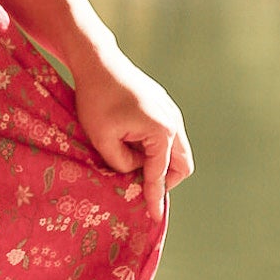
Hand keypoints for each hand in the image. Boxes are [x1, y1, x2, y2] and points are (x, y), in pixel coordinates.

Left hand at [71, 46, 193, 220]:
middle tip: (139, 187)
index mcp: (162, 131)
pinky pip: (167, 137)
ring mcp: (171, 112)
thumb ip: (121, 164)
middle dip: (164, 181)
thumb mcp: (102, 139)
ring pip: (176, 151)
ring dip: (158, 163)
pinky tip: (131, 146)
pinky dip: (155, 149)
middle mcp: (173, 122)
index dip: (155, 197)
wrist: (98, 62)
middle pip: (181, 166)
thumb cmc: (97, 98)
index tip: (154, 217)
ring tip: (129, 163)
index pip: (160, 174)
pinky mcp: (163, 106)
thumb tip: (133, 171)